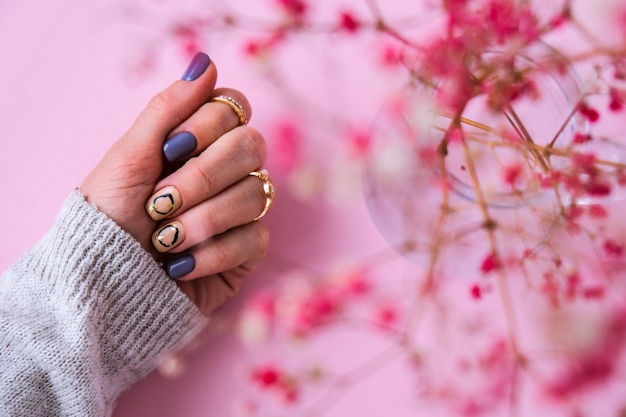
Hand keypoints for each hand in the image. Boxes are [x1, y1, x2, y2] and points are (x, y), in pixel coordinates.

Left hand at [80, 53, 270, 315]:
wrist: (105, 285)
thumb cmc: (110, 217)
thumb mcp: (129, 157)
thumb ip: (167, 109)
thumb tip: (206, 63)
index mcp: (197, 142)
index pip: (234, 108)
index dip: (209, 124)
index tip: (170, 149)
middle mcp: (224, 170)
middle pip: (253, 146)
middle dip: (202, 177)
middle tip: (160, 202)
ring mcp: (239, 209)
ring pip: (256, 193)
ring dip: (202, 219)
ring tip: (162, 240)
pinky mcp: (246, 249)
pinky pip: (255, 238)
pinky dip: (211, 253)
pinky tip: (179, 266)